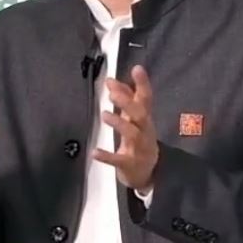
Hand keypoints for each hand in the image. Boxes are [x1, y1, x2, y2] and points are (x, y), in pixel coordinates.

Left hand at [98, 65, 157, 190]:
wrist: (147, 173)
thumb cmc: (139, 141)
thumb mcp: (134, 120)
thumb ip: (125, 100)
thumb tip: (112, 81)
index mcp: (145, 119)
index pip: (146, 98)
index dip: (143, 83)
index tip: (137, 69)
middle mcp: (145, 131)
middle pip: (140, 114)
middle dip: (128, 102)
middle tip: (112, 93)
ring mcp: (139, 148)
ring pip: (132, 134)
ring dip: (119, 123)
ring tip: (104, 114)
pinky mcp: (129, 164)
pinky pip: (118, 160)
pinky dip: (107, 156)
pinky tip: (94, 152)